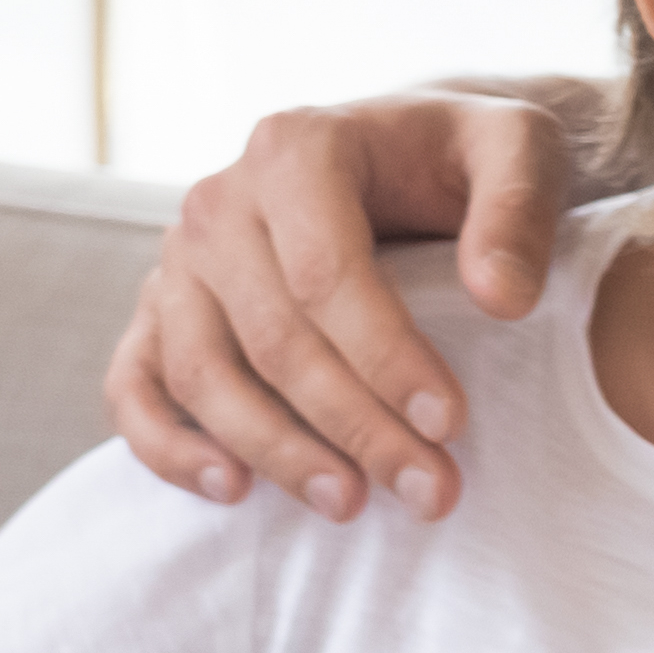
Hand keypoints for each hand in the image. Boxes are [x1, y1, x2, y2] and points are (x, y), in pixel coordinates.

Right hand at [109, 91, 575, 520]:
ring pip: (203, 372)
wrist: (406, 150)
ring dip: (273, 450)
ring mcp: (180, 260)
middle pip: (272, 336)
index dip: (385, 357)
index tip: (450, 424)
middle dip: (353, 426)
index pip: (326, 274)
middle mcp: (221, 202)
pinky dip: (168, 444)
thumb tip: (503, 299)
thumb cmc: (463, 155)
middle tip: (430, 492)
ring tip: (349, 504)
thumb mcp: (518, 148)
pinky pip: (134, 384)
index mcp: (296, 149)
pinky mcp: (160, 309)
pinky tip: (235, 490)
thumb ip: (518, 210)